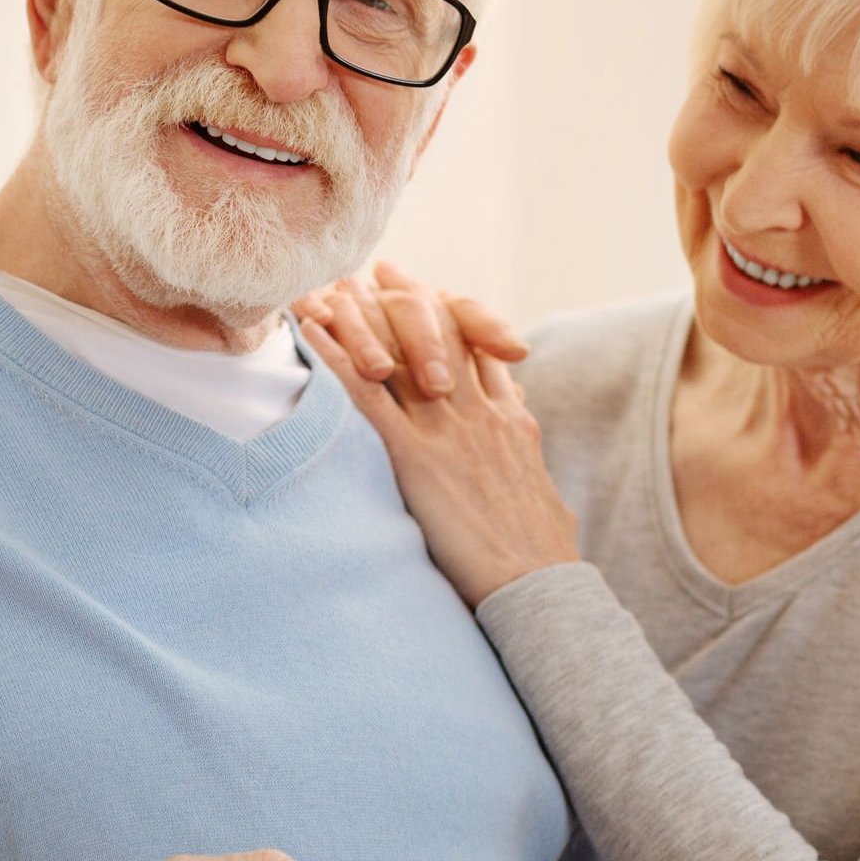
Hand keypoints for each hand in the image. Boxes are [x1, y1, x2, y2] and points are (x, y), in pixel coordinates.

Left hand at [297, 272, 580, 606]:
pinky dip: (334, 358)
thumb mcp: (546, 499)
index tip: (434, 297)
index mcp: (513, 421)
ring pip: (401, 350)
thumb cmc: (544, 560)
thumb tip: (533, 472)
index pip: (483, 351)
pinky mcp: (416, 458)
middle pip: (442, 333)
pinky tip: (312, 333)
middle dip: (410, 299)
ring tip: (338, 288)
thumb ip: (529, 470)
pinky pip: (366, 395)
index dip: (457, 318)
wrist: (540, 586)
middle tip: (384, 274)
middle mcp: (480, 413)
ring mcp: (448, 431)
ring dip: (365, 316)